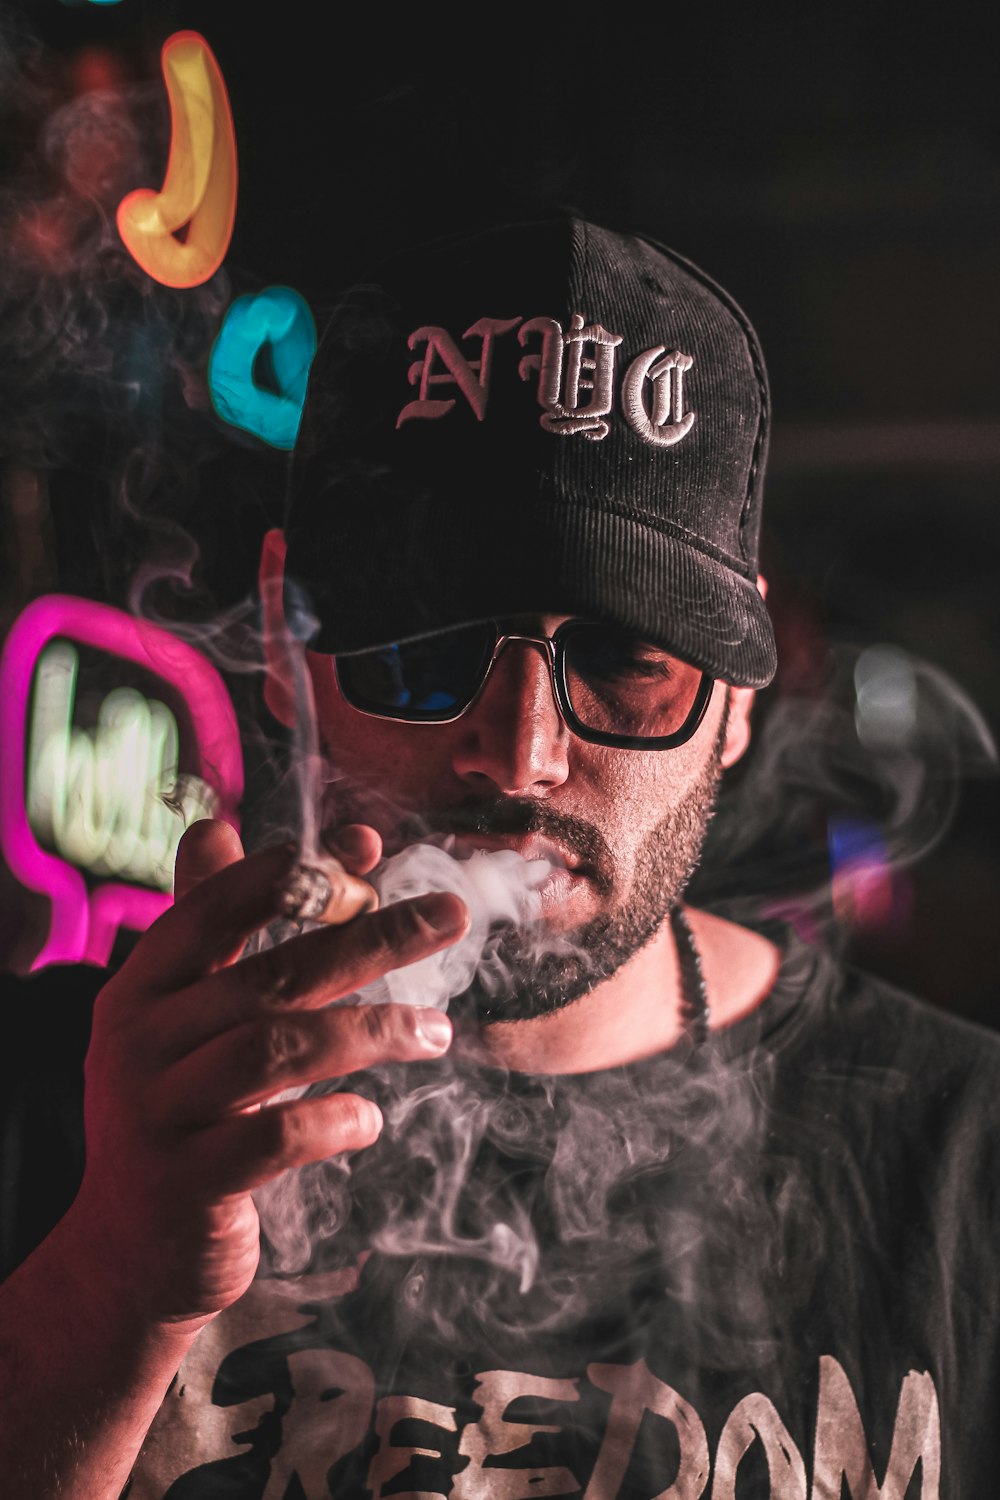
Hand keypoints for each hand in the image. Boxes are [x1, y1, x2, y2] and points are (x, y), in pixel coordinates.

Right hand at [70, 818, 468, 1331]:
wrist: (126, 1251)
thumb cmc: (175, 1111)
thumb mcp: (172, 1016)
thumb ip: (205, 928)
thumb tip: (218, 826)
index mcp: (141, 989)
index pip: (215, 909)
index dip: (293, 875)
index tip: (369, 847)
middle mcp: (140, 1042)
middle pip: (271, 973)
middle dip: (371, 937)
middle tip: (449, 914)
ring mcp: (159, 1114)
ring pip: (277, 1048)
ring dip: (371, 1029)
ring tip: (436, 1030)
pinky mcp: (189, 1184)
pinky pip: (276, 1138)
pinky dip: (335, 1120)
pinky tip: (370, 1119)